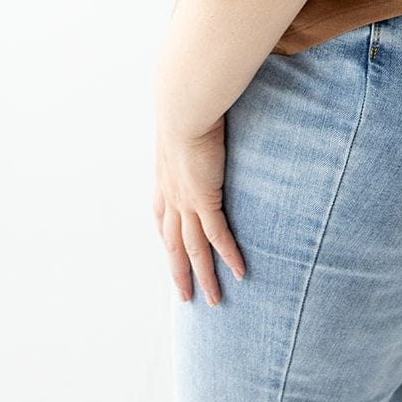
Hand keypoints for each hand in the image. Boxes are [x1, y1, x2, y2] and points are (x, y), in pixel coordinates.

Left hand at [152, 113, 246, 305]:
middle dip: (178, 271)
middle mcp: (171, 194)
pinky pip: (217, 235)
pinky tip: (240, 272)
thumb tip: (204, 113)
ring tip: (212, 300)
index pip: (162, 216)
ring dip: (202, 276)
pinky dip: (227, 255)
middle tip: (185, 296)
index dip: (167, 237)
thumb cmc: (186, 102)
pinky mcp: (204, 198)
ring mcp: (186, 200)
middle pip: (173, 243)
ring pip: (193, 248)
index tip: (170, 252)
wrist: (183, 104)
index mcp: (164, 177)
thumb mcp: (185, 118)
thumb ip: (193, 125)